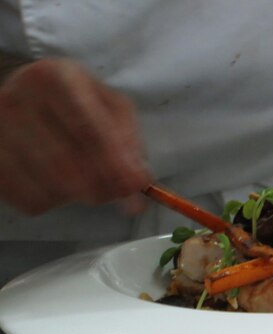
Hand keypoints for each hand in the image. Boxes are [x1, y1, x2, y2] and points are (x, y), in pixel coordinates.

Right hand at [0, 58, 150, 214]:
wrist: (26, 99)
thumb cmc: (77, 102)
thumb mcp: (111, 106)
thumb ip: (130, 141)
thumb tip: (139, 182)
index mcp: (54, 77)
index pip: (87, 127)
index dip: (115, 162)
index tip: (134, 186)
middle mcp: (17, 99)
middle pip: (65, 163)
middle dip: (101, 187)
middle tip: (118, 193)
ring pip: (48, 186)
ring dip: (80, 196)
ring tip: (90, 184)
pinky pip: (30, 200)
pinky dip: (55, 202)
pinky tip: (60, 185)